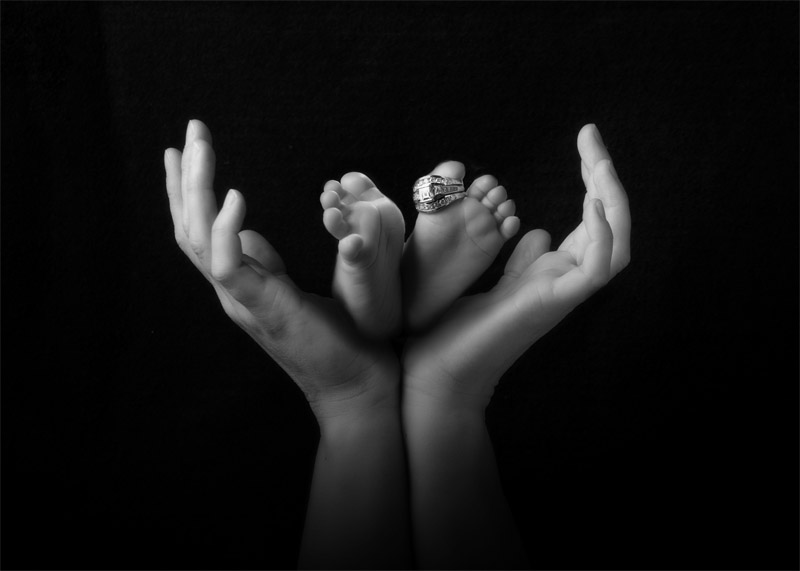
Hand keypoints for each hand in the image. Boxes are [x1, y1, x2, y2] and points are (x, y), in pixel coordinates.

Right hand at [164, 120, 398, 418]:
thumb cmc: (337, 341)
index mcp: (240, 285)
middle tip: (190, 130)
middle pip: (188, 228)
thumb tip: (248, 235)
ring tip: (199, 147)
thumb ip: (266, 266)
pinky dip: (225, 230)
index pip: (198, 231)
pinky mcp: (263, 311)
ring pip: (198, 240)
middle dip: (186, 178)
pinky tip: (235, 195)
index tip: (186, 150)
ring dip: (195, 191)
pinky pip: (228, 267)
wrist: (356, 389)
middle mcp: (232, 292)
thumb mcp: (295, 292)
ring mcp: (242, 303)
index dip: (188, 191)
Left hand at [402, 124, 630, 410]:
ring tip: (599, 163)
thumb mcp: (493, 278)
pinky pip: (597, 269)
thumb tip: (537, 230)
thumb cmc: (457, 330)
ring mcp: (563, 293)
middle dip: (605, 178)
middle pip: (609, 225)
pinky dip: (602, 235)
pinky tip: (591, 203)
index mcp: (553, 271)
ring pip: (615, 246)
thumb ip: (519, 258)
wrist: (438, 374)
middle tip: (591, 137)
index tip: (584, 140)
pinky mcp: (554, 304)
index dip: (592, 179)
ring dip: (612, 201)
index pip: (590, 218)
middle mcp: (565, 280)